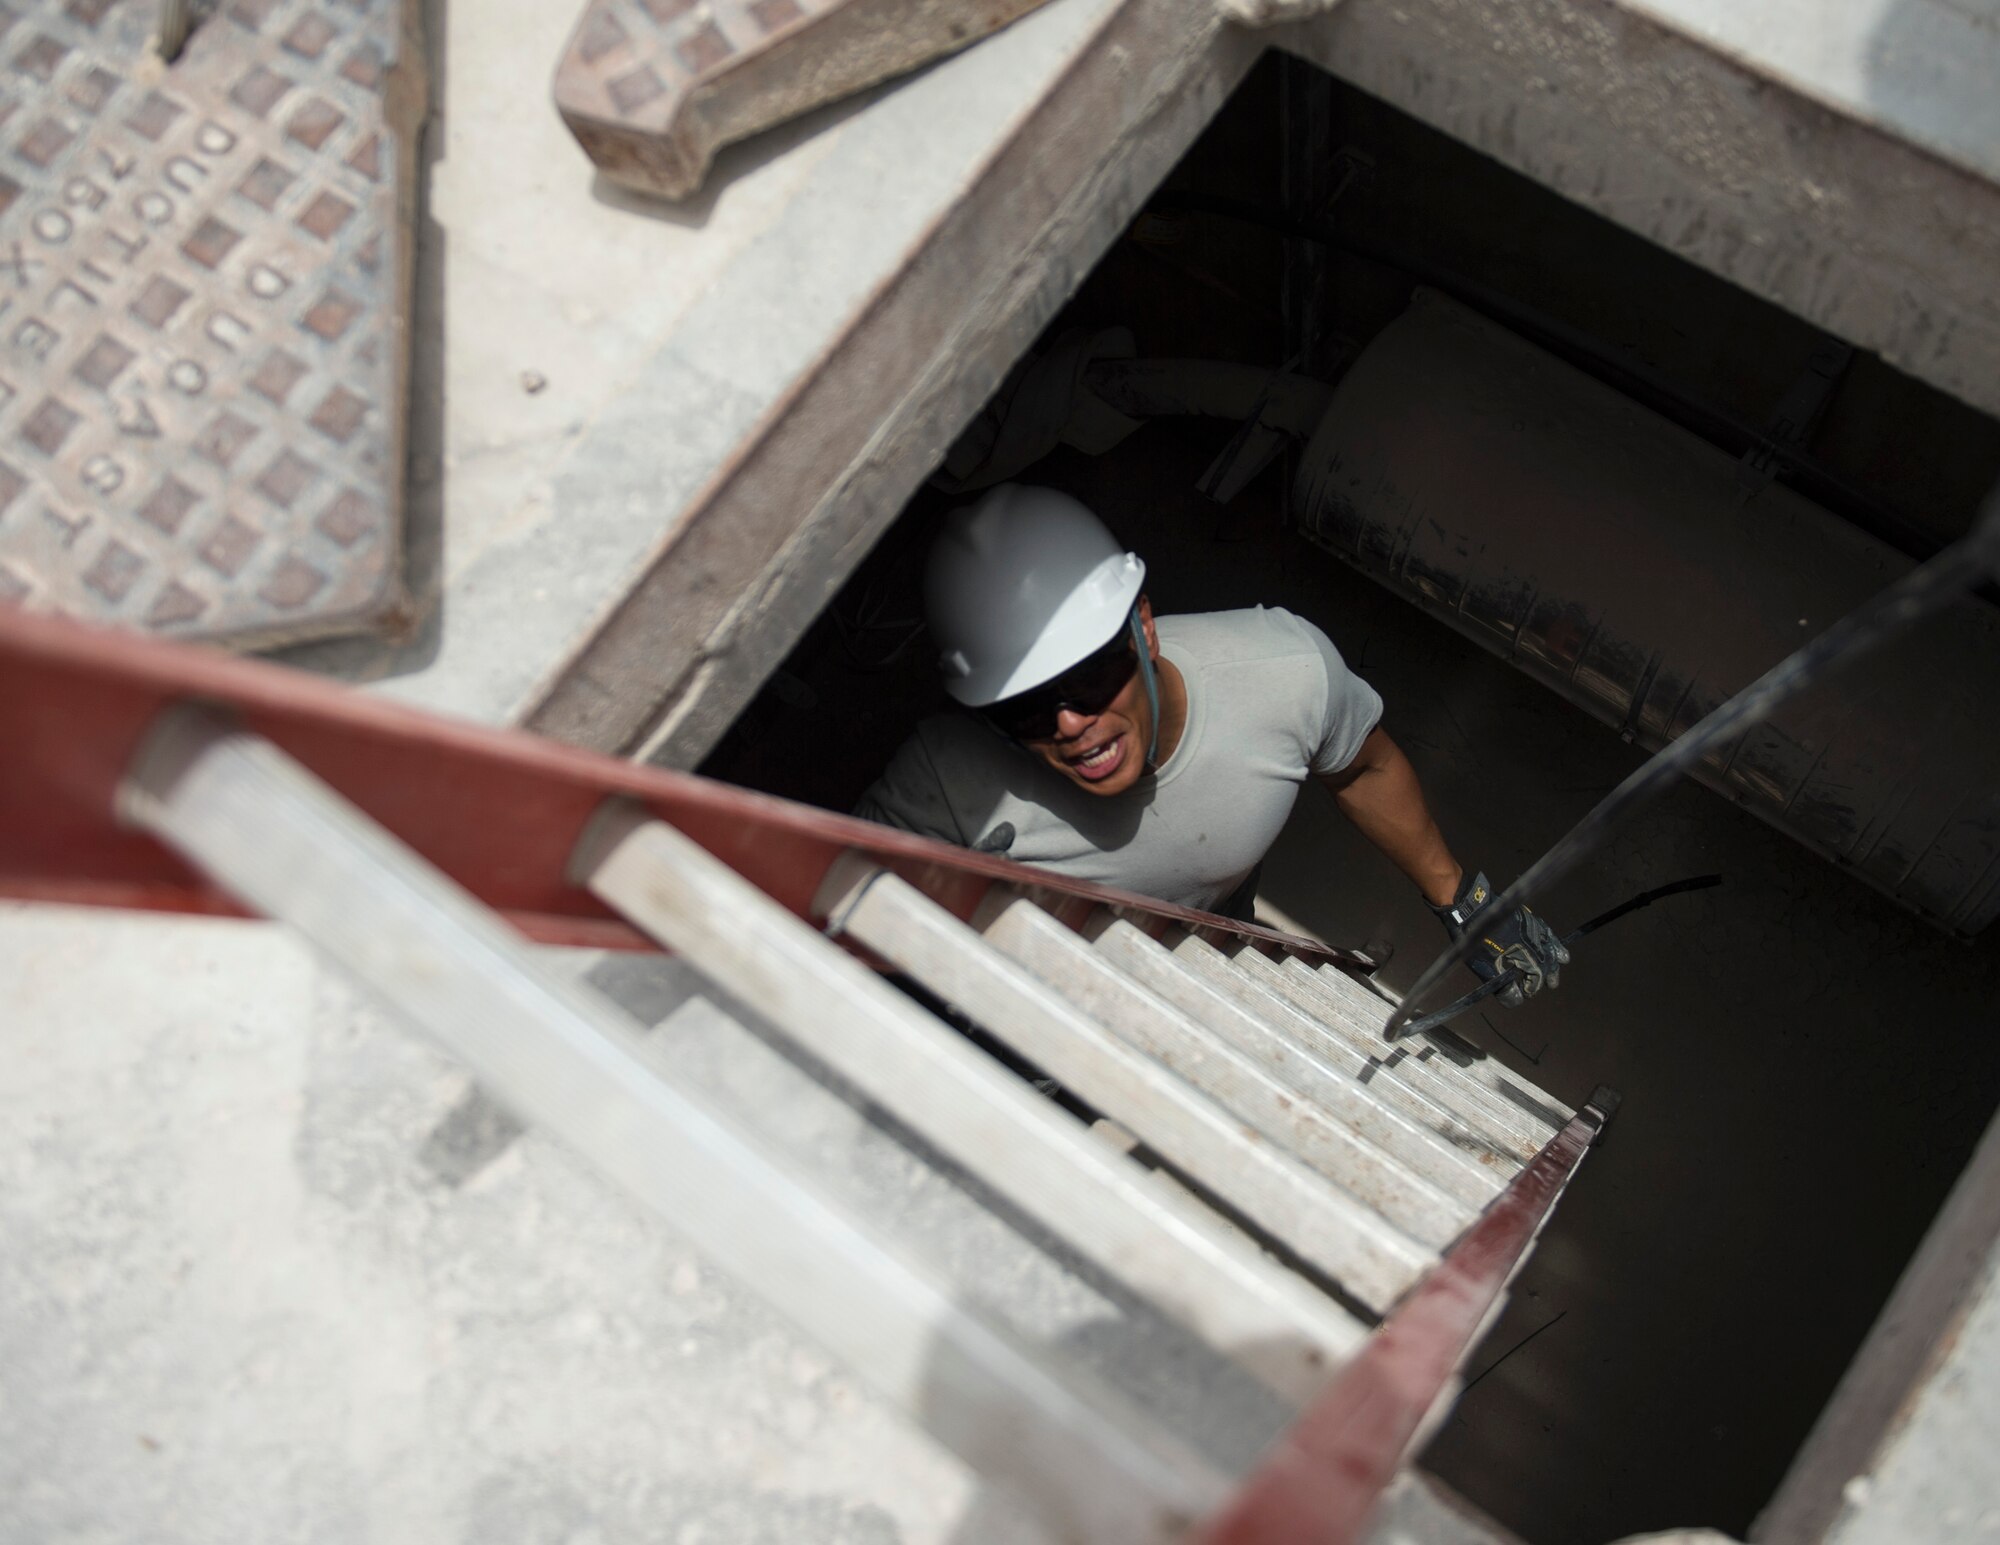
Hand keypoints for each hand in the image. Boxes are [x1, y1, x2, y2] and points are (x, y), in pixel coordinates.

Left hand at [1428, 871, 1568, 1006]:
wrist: (1469, 906)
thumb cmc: (1475, 938)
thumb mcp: (1485, 966)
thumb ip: (1503, 985)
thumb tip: (1516, 1000)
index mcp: (1524, 952)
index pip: (1537, 974)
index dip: (1533, 986)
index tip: (1527, 993)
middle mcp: (1532, 938)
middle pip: (1547, 959)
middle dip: (1549, 973)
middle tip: (1553, 984)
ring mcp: (1530, 925)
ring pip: (1549, 941)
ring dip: (1555, 954)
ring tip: (1563, 960)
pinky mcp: (1524, 916)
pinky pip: (1543, 927)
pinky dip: (1549, 936)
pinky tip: (1549, 939)